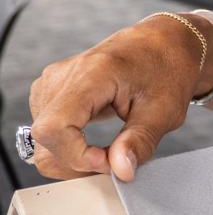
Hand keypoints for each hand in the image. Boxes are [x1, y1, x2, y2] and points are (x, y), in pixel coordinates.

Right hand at [28, 18, 204, 180]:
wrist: (165, 44)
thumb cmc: (168, 68)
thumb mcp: (165, 110)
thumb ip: (140, 142)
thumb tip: (120, 171)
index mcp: (91, 74)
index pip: (55, 127)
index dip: (77, 155)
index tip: (109, 162)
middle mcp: (63, 76)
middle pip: (45, 138)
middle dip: (78, 162)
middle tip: (116, 163)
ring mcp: (52, 83)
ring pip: (42, 140)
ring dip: (73, 157)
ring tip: (110, 152)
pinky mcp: (52, 92)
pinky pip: (48, 131)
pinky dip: (69, 146)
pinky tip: (95, 144)